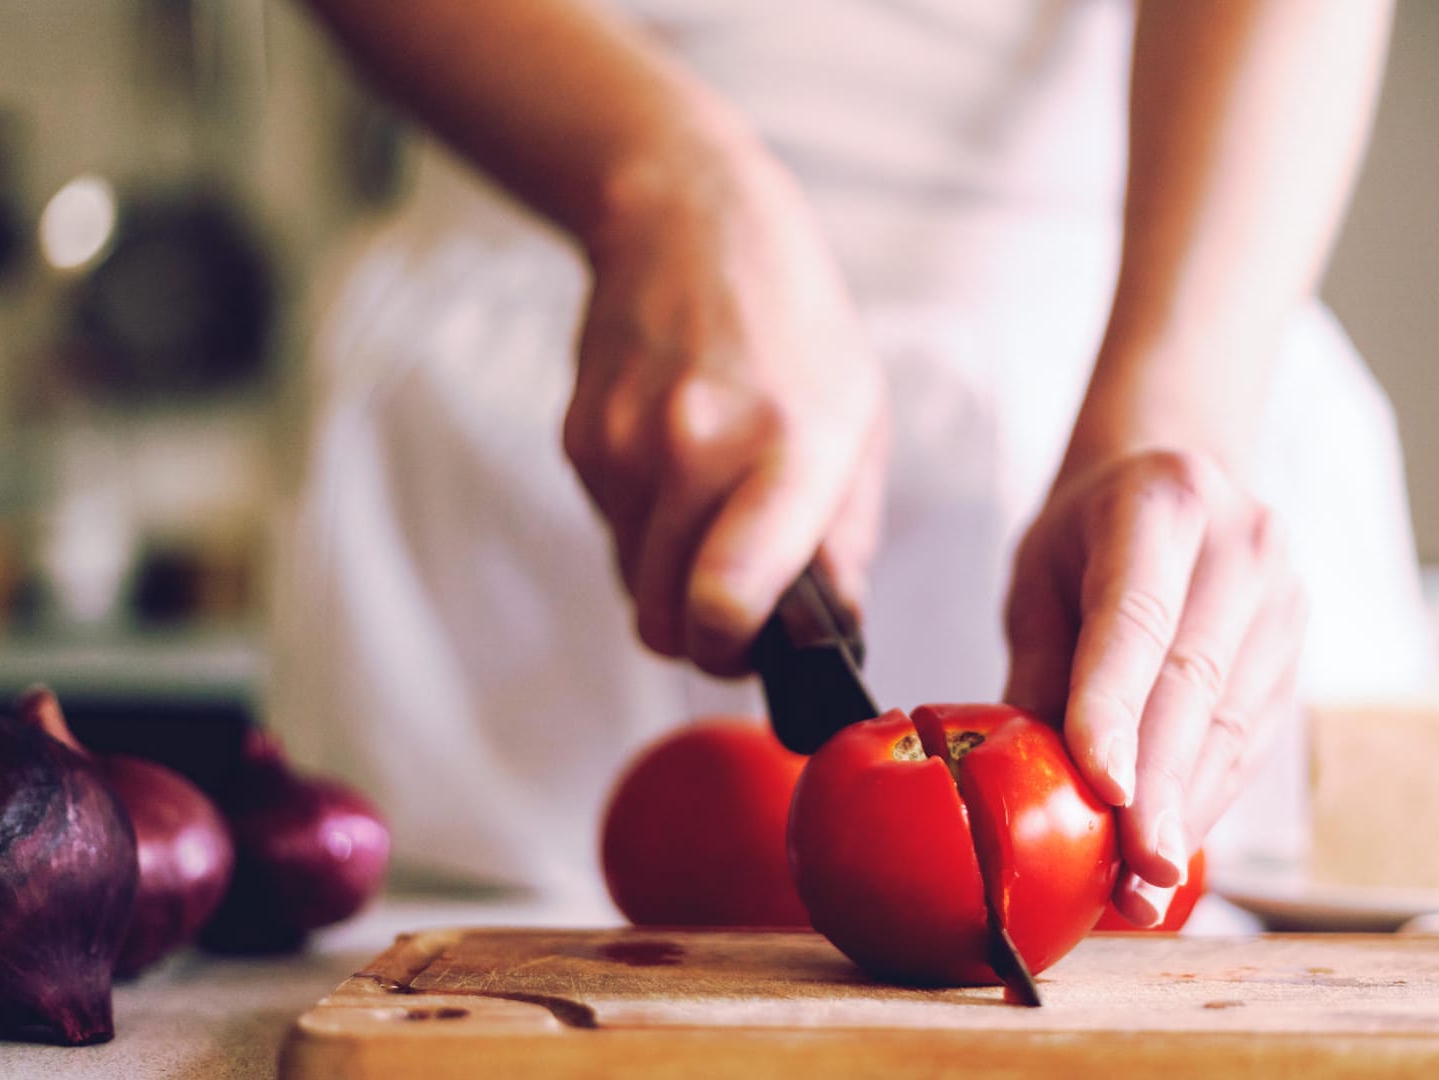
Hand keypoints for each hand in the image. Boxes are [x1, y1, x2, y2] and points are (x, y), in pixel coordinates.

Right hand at [563, 145, 885, 674]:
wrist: (686, 220)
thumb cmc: (792, 324)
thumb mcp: (859, 419)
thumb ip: (846, 538)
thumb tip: (835, 632)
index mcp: (785, 449)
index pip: (725, 600)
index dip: (731, 650)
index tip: (752, 643)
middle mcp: (694, 449)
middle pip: (664, 620)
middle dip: (701, 634)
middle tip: (739, 603)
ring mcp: (625, 445)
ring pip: (631, 583)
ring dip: (670, 574)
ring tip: (713, 504)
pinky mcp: (579, 440)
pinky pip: (609, 531)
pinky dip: (642, 525)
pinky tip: (675, 462)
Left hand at [1003, 449, 1306, 925]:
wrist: (1178, 474)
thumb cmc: (1089, 533)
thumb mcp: (1038, 576)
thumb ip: (1037, 669)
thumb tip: (1021, 783)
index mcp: (1162, 502)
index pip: (1139, 618)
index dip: (1119, 708)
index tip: (1105, 790)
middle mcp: (1243, 545)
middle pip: (1197, 683)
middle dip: (1162, 790)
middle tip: (1132, 874)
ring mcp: (1284, 599)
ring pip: (1233, 726)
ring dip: (1187, 814)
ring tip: (1141, 888)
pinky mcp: (1297, 651)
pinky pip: (1252, 742)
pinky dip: (1207, 802)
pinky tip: (1170, 851)